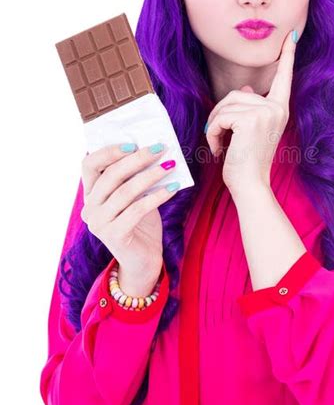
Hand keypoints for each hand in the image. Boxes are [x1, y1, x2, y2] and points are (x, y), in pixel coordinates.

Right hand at [80, 143, 177, 285]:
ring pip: (125, 191)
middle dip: (138, 159)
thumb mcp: (135, 196)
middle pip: (111, 175)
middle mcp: (89, 208)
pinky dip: (158, 196)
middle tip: (160, 149)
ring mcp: (98, 223)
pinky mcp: (114, 235)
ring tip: (170, 165)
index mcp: (90, 193)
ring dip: (151, 175)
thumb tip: (153, 151)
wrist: (143, 260)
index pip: (89, 164)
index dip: (108, 151)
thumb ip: (135, 177)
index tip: (132, 143)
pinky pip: (137, 209)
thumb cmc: (140, 223)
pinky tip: (174, 187)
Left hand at [205, 29, 297, 197]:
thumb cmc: (246, 162)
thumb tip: (246, 89)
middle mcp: (276, 108)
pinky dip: (212, 132)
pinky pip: (221, 116)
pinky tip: (218, 149)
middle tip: (217, 138)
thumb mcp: (250, 131)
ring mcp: (266, 112)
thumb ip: (249, 108)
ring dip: (214, 126)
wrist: (250, 186)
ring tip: (219, 145)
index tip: (291, 36)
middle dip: (220, 114)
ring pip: (226, 104)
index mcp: (279, 109)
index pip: (283, 78)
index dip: (287, 56)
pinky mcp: (252, 119)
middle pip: (236, 94)